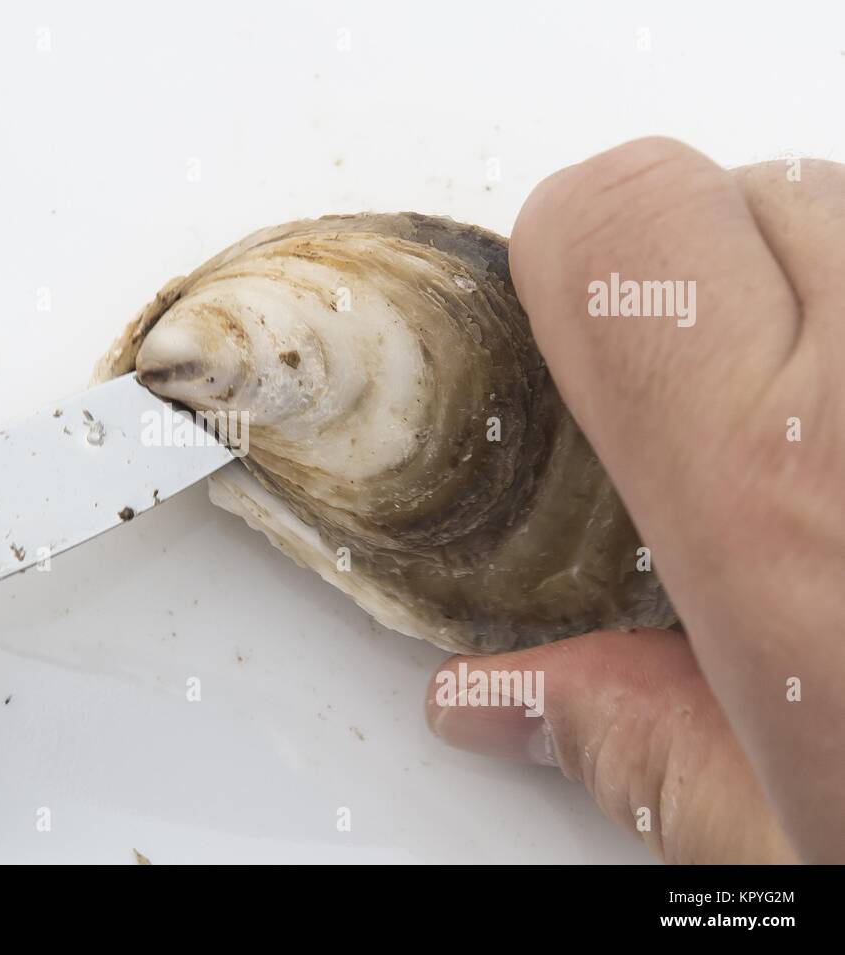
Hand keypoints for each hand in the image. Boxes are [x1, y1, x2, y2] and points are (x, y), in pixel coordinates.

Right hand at [424, 138, 844, 862]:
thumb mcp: (783, 842)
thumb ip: (640, 748)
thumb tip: (513, 704)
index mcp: (775, 495)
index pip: (616, 220)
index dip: (572, 248)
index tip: (572, 321)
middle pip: (750, 184)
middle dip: (708, 266)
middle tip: (725, 397)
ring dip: (830, 285)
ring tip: (840, 419)